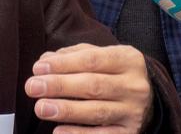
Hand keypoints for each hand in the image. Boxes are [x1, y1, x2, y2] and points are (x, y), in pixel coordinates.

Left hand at [24, 43, 152, 132]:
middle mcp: (134, 86)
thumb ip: (74, 55)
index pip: (92, 60)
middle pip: (93, 85)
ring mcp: (133, 112)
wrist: (148, 99)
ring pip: (97, 112)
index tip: (38, 68)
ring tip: (41, 108)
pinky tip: (58, 131)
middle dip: (59, 86)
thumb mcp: (102, 56)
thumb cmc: (114, 73)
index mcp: (128, 59)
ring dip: (66, 110)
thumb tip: (46, 61)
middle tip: (32, 87)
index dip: (63, 64)